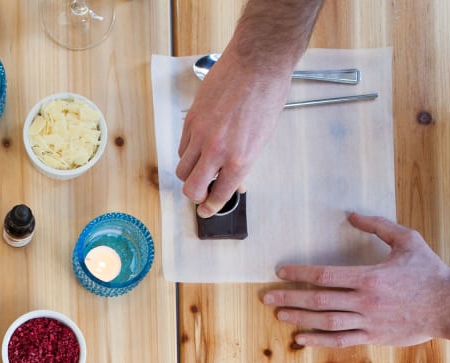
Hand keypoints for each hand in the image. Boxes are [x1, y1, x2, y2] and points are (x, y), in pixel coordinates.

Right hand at [176, 50, 290, 217]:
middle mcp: (216, 151)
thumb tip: (234, 179)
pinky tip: (200, 145)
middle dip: (196, 195)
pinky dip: (188, 151)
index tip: (207, 210)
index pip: (218, 196)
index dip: (211, 208)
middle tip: (201, 193)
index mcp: (240, 159)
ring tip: (200, 166)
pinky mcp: (191, 120)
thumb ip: (244, 162)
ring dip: (190, 173)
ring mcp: (200, 135)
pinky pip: (182, 146)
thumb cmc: (267, 96)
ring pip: (182, 168)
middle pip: (191, 188)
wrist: (258, 63)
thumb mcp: (262, 138)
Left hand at [263, 212, 449, 346]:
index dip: (300, 273)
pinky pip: (340, 340)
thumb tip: (351, 214)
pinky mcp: (374, 337)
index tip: (281, 271)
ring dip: (299, 319)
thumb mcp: (407, 240)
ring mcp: (368, 322)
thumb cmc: (429, 272)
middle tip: (266, 297)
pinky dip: (318, 340)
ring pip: (326, 322)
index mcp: (370, 277)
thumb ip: (377, 226)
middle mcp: (365, 301)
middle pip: (318, 300)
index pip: (325, 275)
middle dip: (289, 298)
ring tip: (279, 315)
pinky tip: (300, 339)